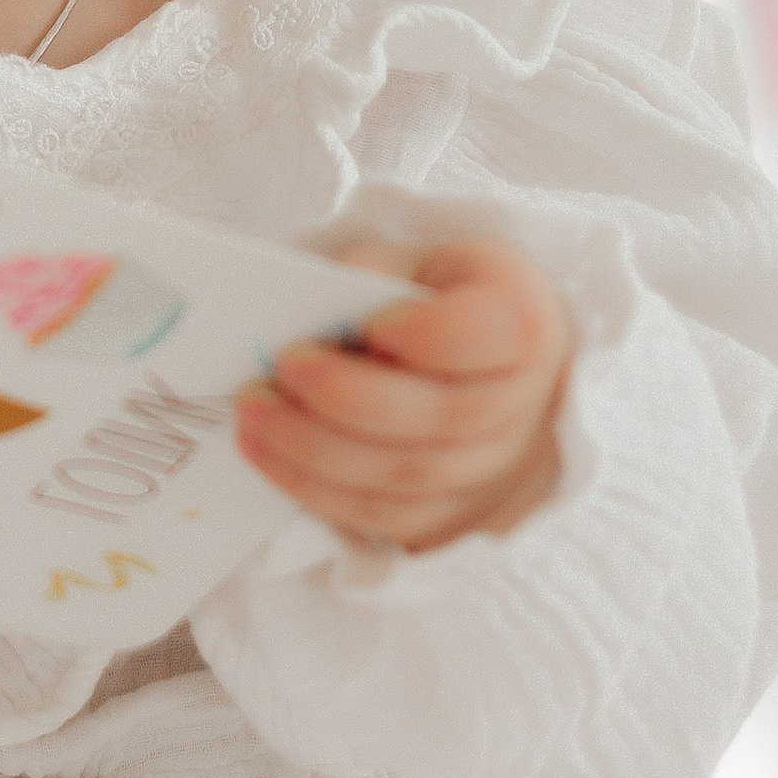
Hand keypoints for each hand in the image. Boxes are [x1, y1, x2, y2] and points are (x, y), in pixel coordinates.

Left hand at [237, 238, 570, 552]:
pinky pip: (385, 515)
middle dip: (349, 398)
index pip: (498, 332)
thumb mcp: (411, 262)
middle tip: (281, 369)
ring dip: (317, 451)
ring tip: (254, 415)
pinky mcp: (451, 512)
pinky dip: (318, 490)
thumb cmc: (433, 301)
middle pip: (444, 416)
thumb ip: (369, 277)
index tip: (373, 327)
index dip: (433, 336)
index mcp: (520, 316)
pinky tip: (269, 456)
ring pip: (408, 476)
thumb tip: (308, 314)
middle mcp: (523, 400)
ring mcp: (493, 466)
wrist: (474, 363)